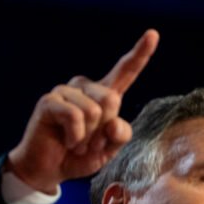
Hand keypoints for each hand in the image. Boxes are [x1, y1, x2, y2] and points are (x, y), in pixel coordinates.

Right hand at [7, 29, 159, 193]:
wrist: (50, 169)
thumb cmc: (80, 155)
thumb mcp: (110, 149)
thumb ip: (121, 135)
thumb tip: (113, 123)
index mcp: (105, 95)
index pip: (125, 72)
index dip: (140, 53)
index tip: (153, 34)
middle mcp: (86, 88)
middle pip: (112, 100)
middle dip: (104, 129)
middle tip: (90, 143)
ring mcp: (66, 91)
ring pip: (94, 111)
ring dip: (88, 137)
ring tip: (76, 143)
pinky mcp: (50, 101)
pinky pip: (75, 117)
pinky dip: (75, 137)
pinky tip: (67, 141)